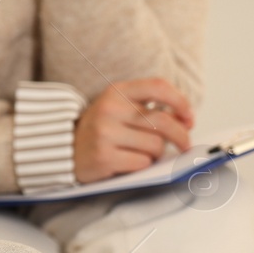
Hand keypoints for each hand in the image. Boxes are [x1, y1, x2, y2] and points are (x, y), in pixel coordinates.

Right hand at [72, 78, 194, 183]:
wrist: (64, 150)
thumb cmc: (102, 129)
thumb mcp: (119, 108)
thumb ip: (149, 109)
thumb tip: (186, 121)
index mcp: (116, 92)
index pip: (158, 87)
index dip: (180, 102)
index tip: (189, 117)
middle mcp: (110, 109)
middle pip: (163, 122)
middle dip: (181, 136)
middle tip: (184, 145)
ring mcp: (105, 133)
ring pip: (155, 146)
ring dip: (156, 154)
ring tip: (142, 153)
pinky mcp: (104, 157)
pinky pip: (142, 163)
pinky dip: (142, 165)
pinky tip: (129, 162)